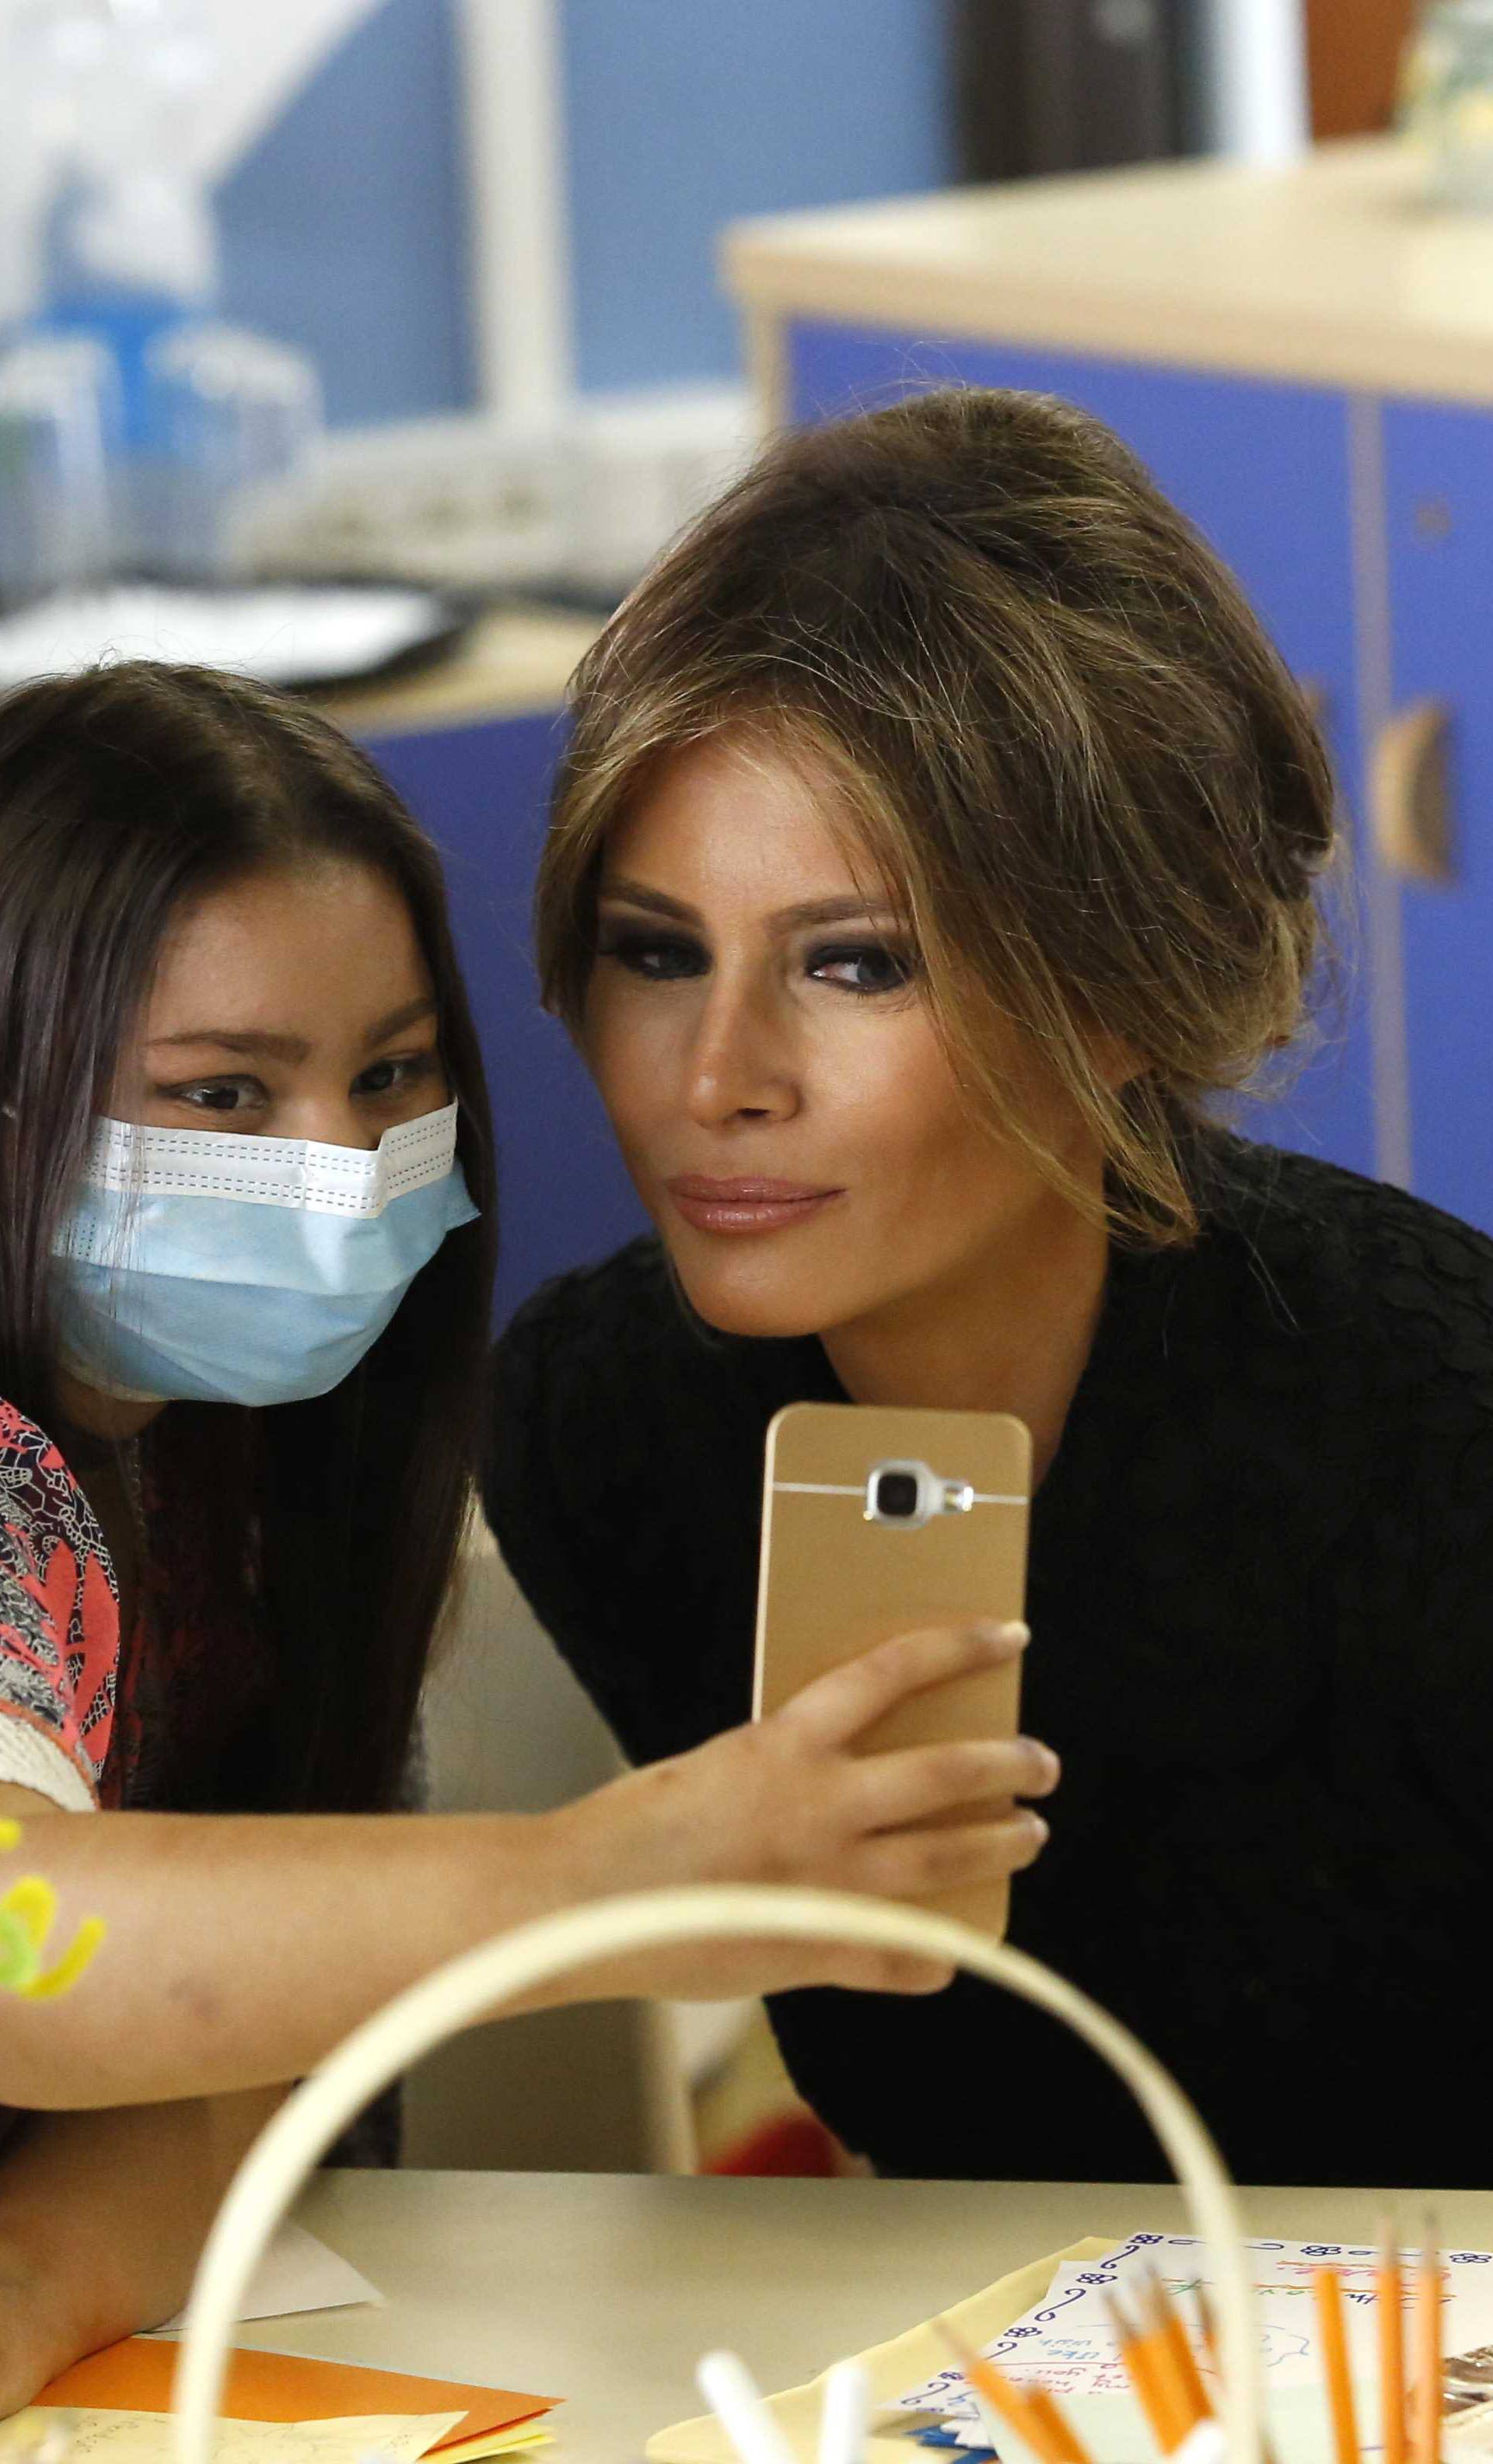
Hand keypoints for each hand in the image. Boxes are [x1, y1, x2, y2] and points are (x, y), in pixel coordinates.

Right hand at [543, 1620, 1056, 2000]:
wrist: (582, 1901)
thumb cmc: (631, 1828)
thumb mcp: (716, 1764)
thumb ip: (782, 1766)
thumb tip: (834, 1771)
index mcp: (788, 1743)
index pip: (894, 1672)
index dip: (958, 1647)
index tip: (1005, 1636)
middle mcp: (820, 1804)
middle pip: (946, 1771)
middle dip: (1008, 1764)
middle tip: (1042, 1761)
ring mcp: (826, 1878)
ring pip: (944, 1855)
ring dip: (997, 1843)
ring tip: (1030, 1834)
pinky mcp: (817, 1945)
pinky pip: (901, 1955)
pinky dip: (934, 1957)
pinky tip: (956, 1957)